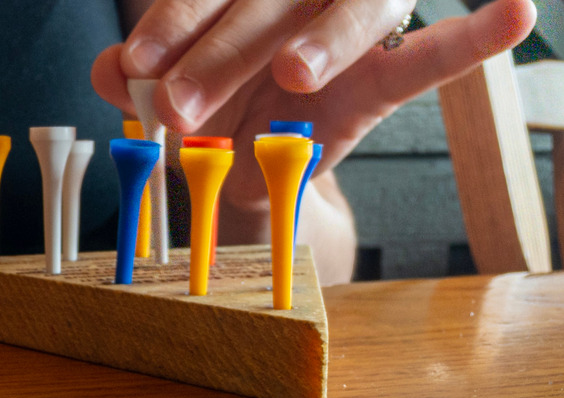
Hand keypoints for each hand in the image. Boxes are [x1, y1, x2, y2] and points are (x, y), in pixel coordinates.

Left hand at [94, 0, 535, 193]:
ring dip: (321, 43)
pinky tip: (514, 11)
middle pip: (265, 4)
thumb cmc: (209, 110)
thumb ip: (136, 79)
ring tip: (295, 74)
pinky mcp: (384, 71)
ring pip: (346, 15)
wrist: (253, 157)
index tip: (135, 64)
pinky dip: (471, 36)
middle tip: (180, 105)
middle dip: (221, 54)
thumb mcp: (166, 95)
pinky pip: (429, 53)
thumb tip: (108, 71)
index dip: (171, 23)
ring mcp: (343, 26)